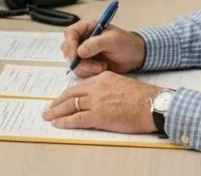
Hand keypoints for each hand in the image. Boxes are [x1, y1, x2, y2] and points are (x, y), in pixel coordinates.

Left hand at [42, 71, 159, 133]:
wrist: (152, 105)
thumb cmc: (142, 97)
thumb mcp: (121, 83)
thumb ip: (106, 88)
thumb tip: (97, 98)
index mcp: (102, 78)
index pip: (79, 86)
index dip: (67, 94)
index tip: (61, 99)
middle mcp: (96, 87)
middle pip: (70, 95)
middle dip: (57, 102)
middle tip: (48, 108)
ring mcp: (96, 101)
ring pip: (70, 106)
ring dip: (56, 112)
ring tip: (48, 116)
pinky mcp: (99, 115)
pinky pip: (76, 118)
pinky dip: (64, 121)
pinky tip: (57, 123)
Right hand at [61, 19, 145, 76]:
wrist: (135, 56)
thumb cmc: (126, 43)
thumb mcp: (113, 40)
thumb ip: (95, 44)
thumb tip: (80, 51)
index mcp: (87, 28)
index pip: (70, 34)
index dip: (70, 45)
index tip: (76, 56)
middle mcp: (82, 40)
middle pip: (67, 50)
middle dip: (78, 60)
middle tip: (94, 65)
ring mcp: (84, 53)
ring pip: (73, 63)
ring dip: (86, 68)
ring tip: (102, 67)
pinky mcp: (87, 64)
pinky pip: (80, 71)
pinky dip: (89, 73)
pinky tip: (102, 69)